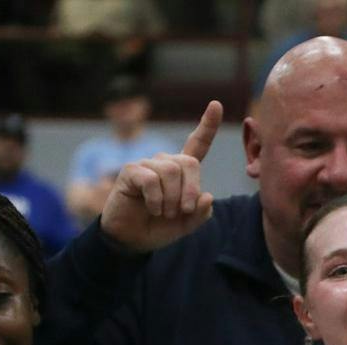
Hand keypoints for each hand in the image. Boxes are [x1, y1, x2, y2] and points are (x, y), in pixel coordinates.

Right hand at [100, 100, 219, 252]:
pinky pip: (151, 179)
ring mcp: (146, 164)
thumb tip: (207, 195)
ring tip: (164, 213)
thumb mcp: (187, 224)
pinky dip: (156, 200)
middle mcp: (165, 163)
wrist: (132, 239)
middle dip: (191, 190)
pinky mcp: (131, 171)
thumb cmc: (159, 227)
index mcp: (182, 172)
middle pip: (188, 162)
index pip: (197, 144)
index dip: (207, 126)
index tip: (216, 105)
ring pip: (171, 170)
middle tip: (184, 211)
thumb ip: (201, 213)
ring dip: (172, 199)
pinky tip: (152, 209)